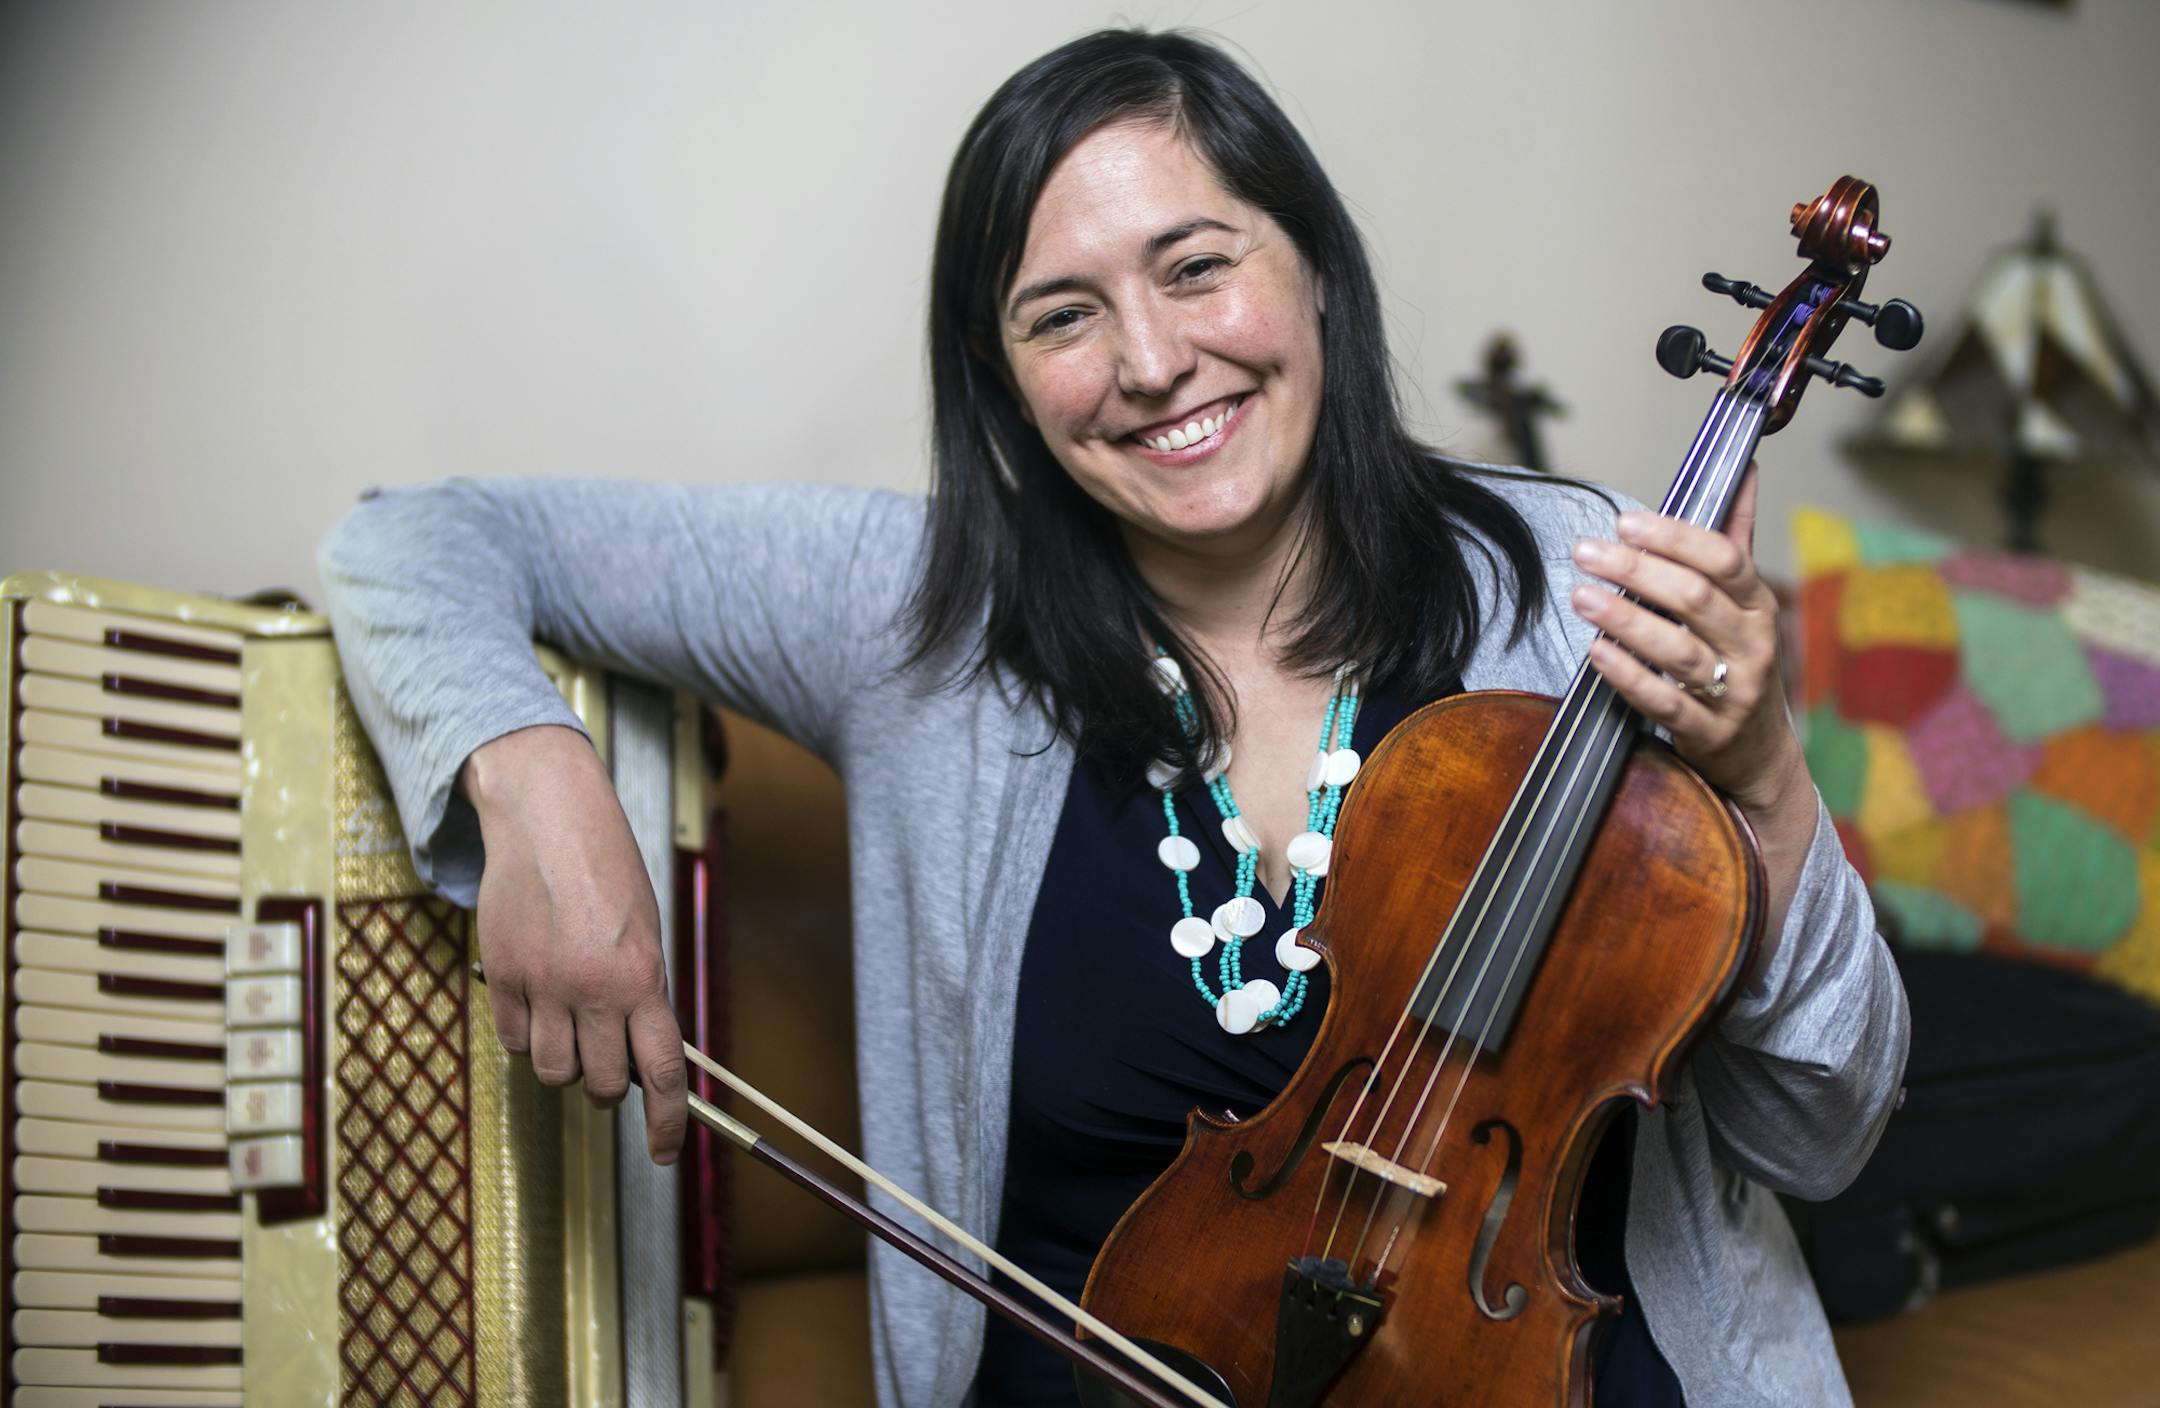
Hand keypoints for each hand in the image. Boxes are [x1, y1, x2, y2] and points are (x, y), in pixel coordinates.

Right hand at [462, 724, 688, 1162]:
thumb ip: (644, 991)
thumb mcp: (645, 928)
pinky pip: (511, 1039)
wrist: (546, 817)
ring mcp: (542, 985)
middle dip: (610, 1084)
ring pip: (551, 1071)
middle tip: (609, 1057)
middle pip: (602, 1084)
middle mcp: (593, 989)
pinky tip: (536, 1002)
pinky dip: (525, 1035)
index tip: (666, 1151)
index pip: (662, 1071)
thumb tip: (645, 1053)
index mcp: (642, 977)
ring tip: (571, 1025)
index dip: (668, 1123)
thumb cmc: (606, 867)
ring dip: (565, 1063)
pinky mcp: (501, 975)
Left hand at [1567, 466, 1816, 939]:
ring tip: (1581, 596)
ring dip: (1625, 619)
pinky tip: (1596, 653)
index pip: (1723, 558)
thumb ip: (1735, 536)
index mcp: (1757, 604)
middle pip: (1693, 598)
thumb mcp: (1745, 600)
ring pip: (1677, 649)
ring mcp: (1733, 690)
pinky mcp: (1708, 731)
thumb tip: (1744, 468)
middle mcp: (1752, 644)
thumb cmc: (1739, 660)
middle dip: (1636, 570)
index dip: (1673, 536)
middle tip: (1586, 551)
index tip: (1626, 520)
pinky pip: (1665, 701)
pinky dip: (1629, 675)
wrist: (1758, 751)